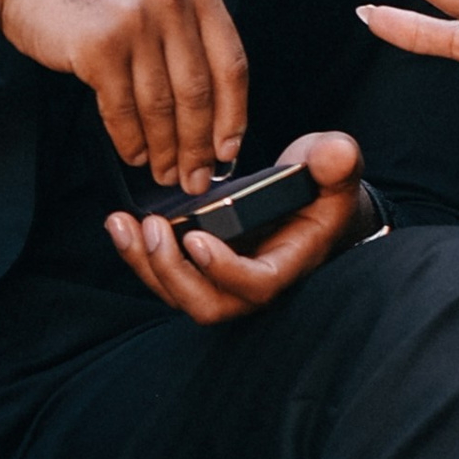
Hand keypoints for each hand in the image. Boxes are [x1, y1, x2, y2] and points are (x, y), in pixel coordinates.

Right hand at [0, 0, 246, 191]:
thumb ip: (188, 37)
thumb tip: (215, 116)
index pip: (231, 63)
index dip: (233, 114)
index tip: (229, 150)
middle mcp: (170, 0)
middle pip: (197, 91)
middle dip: (197, 145)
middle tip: (196, 177)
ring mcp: (134, 22)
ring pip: (160, 106)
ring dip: (165, 150)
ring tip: (165, 173)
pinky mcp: (98, 47)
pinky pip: (123, 109)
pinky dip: (131, 141)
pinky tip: (136, 154)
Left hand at [108, 130, 365, 324]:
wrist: (312, 201)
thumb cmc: (323, 186)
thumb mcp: (336, 167)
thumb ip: (336, 159)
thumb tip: (333, 155)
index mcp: (289, 263)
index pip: (257, 285)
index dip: (225, 270)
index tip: (197, 239)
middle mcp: (252, 281)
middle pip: (208, 304)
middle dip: (173, 273)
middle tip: (155, 227)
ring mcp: (222, 278)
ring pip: (178, 293)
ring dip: (145, 264)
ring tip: (122, 224)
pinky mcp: (200, 266)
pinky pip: (166, 274)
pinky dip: (139, 254)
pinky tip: (122, 224)